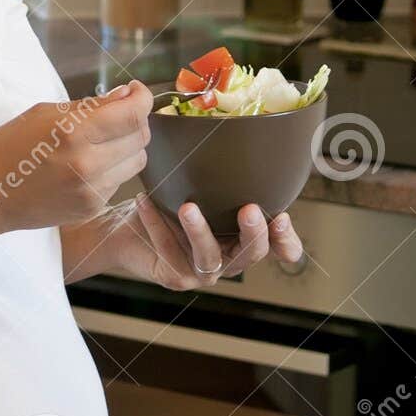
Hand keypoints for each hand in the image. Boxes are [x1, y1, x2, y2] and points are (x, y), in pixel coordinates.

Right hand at [0, 80, 152, 236]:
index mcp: (73, 132)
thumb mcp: (44, 114)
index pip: (133, 114)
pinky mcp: (91, 208)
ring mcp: (92, 190)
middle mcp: (88, 163)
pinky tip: (87, 165)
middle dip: (135, 120)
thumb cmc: (9, 148)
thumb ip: (89, 105)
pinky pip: (119, 182)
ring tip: (102, 141)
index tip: (135, 91)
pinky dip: (111, 169)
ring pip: (137, 162)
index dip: (142, 97)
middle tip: (117, 114)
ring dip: (127, 146)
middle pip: (141, 137)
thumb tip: (125, 96)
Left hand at [119, 195, 303, 289]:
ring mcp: (204, 272)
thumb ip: (223, 179)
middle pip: (250, 254)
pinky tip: (145, 200)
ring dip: (199, 231)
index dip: (286, 239)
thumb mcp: (201, 189)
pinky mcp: (176, 276)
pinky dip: (156, 223)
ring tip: (188, 208)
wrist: (129, 230)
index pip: (279, 248)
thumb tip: (238, 139)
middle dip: (253, 233)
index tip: (283, 217)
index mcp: (243, 238)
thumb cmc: (170, 204)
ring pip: (208, 256)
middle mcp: (229, 258)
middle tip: (249, 210)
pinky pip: (168, 249)